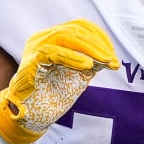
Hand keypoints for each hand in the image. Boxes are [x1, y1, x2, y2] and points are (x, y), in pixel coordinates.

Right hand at [0, 19, 119, 143]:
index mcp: (52, 39)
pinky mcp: (30, 62)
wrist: (32, 117)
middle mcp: (41, 39)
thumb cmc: (52, 96)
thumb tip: (110, 56)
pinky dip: (72, 57)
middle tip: (111, 60)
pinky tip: (87, 65)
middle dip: (97, 44)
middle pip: (73, 30)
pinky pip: (52, 52)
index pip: (78, 26)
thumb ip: (91, 62)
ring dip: (88, 48)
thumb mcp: (78, 75)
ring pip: (64, 36)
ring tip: (104, 61)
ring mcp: (34, 49)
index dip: (99, 36)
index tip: (113, 53)